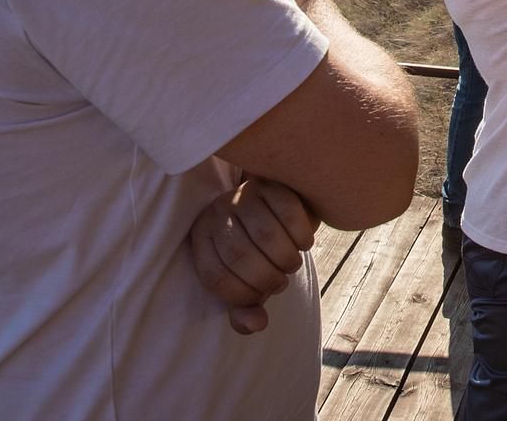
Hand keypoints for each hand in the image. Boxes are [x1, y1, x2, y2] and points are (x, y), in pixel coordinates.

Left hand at [189, 177, 318, 334]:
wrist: (279, 208)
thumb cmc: (260, 250)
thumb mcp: (248, 279)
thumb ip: (246, 307)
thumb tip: (255, 324)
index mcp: (201, 240)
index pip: (215, 278)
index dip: (243, 296)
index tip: (261, 296)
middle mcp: (216, 213)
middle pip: (239, 256)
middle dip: (268, 279)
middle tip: (281, 282)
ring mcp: (242, 194)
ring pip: (265, 235)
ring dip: (286, 260)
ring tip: (292, 265)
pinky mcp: (270, 182)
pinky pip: (288, 212)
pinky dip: (301, 236)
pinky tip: (305, 243)